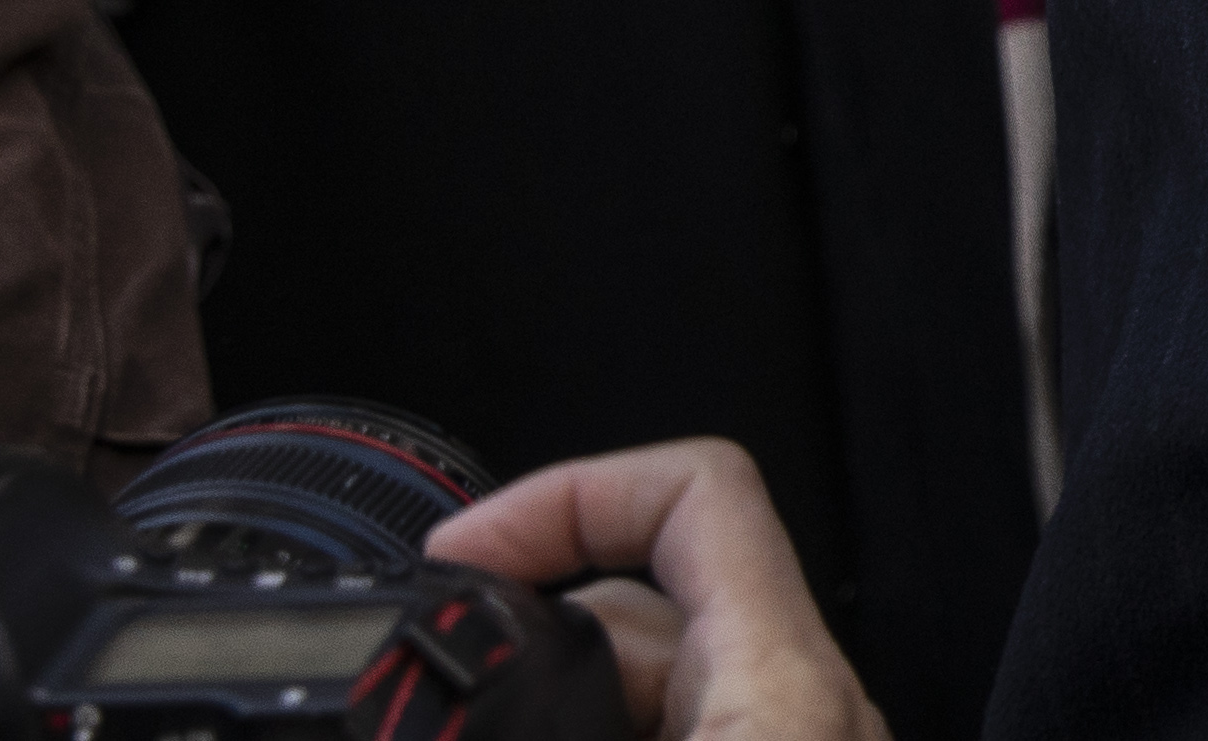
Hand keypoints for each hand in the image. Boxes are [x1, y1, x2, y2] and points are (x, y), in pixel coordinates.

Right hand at [427, 439, 889, 740]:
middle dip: (524, 630)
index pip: (699, 492)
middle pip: (653, 605)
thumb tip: (404, 740)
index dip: (568, 492)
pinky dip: (591, 731)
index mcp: (785, 692)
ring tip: (452, 714)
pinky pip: (672, 737)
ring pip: (652, 693)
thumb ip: (531, 726)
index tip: (462, 552)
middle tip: (428, 662)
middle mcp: (803, 719)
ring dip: (548, 699)